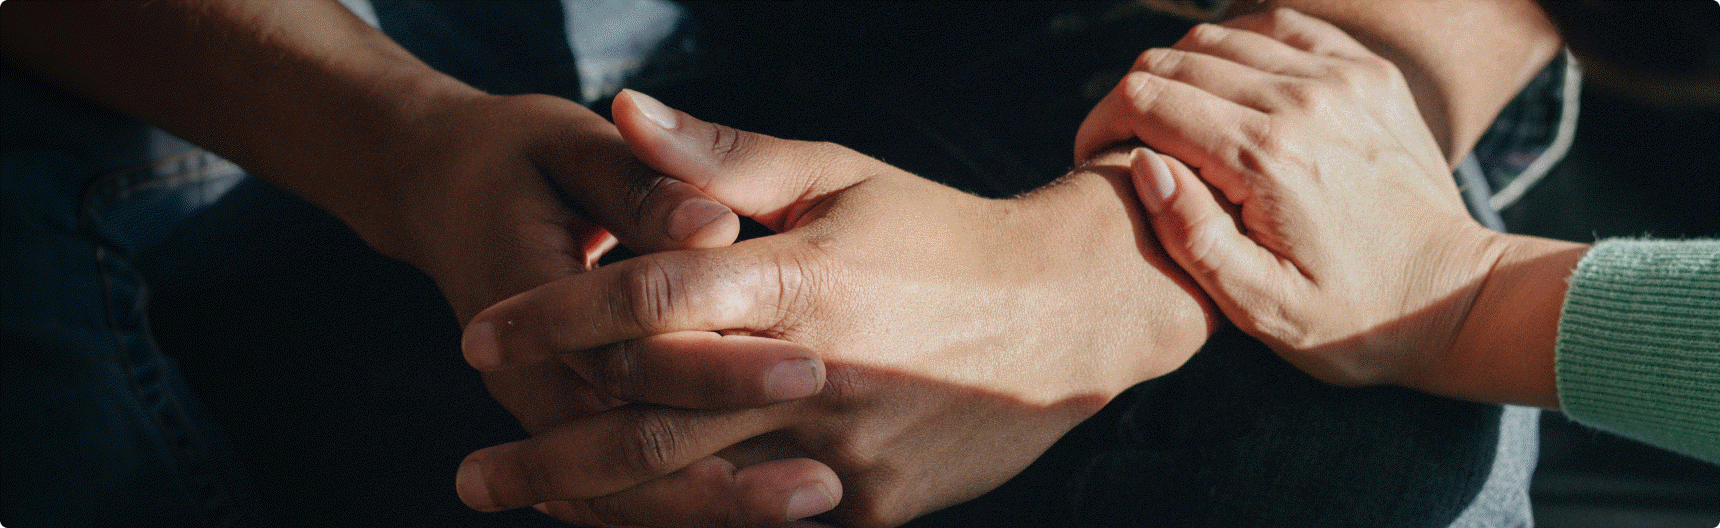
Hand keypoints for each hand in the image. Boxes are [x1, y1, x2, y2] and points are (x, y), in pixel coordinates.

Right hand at [2, 1, 834, 522]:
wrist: (416, 182)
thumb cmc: (506, 153)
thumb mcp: (570, 147)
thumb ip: (640, 186)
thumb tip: (715, 220)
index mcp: (527, 298)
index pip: (622, 355)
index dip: (715, 371)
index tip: (810, 381)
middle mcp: (523, 367)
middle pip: (620, 445)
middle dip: (721, 471)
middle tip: (820, 493)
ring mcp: (530, 404)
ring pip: (607, 482)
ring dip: (700, 508)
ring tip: (808, 517)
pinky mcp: (546, 414)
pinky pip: (598, 477)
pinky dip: (661, 507)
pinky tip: (742, 521)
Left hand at [454, 90, 1217, 526]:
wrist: (1068, 314)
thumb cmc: (938, 233)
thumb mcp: (839, 176)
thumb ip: (724, 159)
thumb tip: (624, 112)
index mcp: (802, 279)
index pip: (651, 303)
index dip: (554, 318)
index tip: (479, 335)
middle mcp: (817, 373)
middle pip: (652, 423)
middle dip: (550, 453)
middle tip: (472, 473)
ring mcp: (846, 451)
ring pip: (698, 490)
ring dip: (602, 503)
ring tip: (530, 504)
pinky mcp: (873, 504)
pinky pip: (763, 521)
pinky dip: (695, 522)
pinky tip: (633, 520)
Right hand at [1070, 8, 1581, 404]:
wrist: (1454, 298)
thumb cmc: (1351, 320)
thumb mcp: (1259, 306)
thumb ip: (1192, 236)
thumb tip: (1145, 164)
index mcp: (1265, 158)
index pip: (1147, 100)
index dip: (1102, 123)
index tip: (1094, 158)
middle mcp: (1301, 101)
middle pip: (1176, 61)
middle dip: (1133, 98)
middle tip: (1127, 146)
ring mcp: (1340, 78)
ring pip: (1221, 37)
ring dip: (1182, 74)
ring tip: (1176, 125)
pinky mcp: (1367, 72)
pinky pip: (1280, 28)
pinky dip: (1240, 48)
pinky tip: (1230, 92)